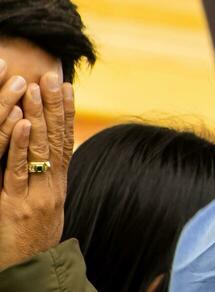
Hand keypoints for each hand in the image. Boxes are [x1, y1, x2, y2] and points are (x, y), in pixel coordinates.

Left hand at [0, 73, 74, 268]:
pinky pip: (19, 171)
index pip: (66, 138)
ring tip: (35, 87)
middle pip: (56, 137)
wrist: (34, 274)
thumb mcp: (47, 208)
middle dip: (54, 104)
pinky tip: (24, 124)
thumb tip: (48, 158)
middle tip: (51, 73)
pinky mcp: (16, 205)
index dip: (66, 110)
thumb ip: (47, 183)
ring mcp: (37, 194)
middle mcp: (53, 185)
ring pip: (39, 148)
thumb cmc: (34, 242)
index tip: (65, 83)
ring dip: (39, 115)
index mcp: (58, 183)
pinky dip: (22, 145)